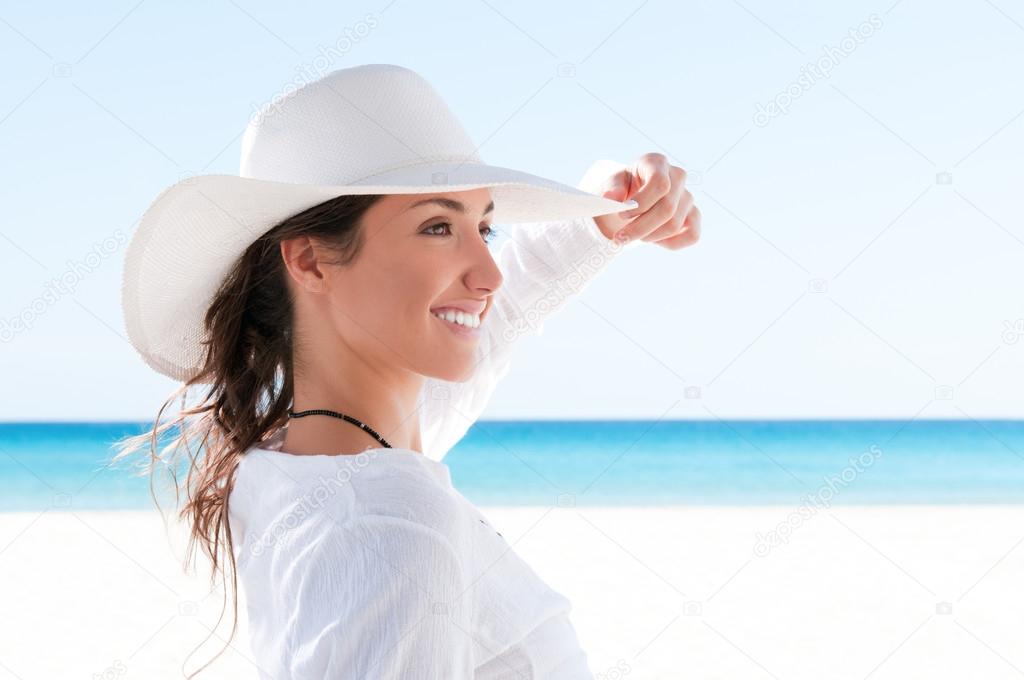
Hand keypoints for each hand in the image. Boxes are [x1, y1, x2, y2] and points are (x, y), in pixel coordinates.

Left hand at [583, 153, 700, 249]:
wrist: (634, 196)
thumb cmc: (624, 187)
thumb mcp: (613, 183)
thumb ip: (612, 188)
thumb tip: (613, 197)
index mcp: (657, 163)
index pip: (660, 184)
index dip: (641, 203)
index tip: (622, 214)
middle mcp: (678, 176)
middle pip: (667, 209)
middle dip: (640, 227)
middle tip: (620, 237)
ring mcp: (688, 197)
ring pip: (674, 225)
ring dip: (649, 236)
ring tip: (633, 235)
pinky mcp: (694, 215)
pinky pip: (692, 235)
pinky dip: (671, 243)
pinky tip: (654, 240)